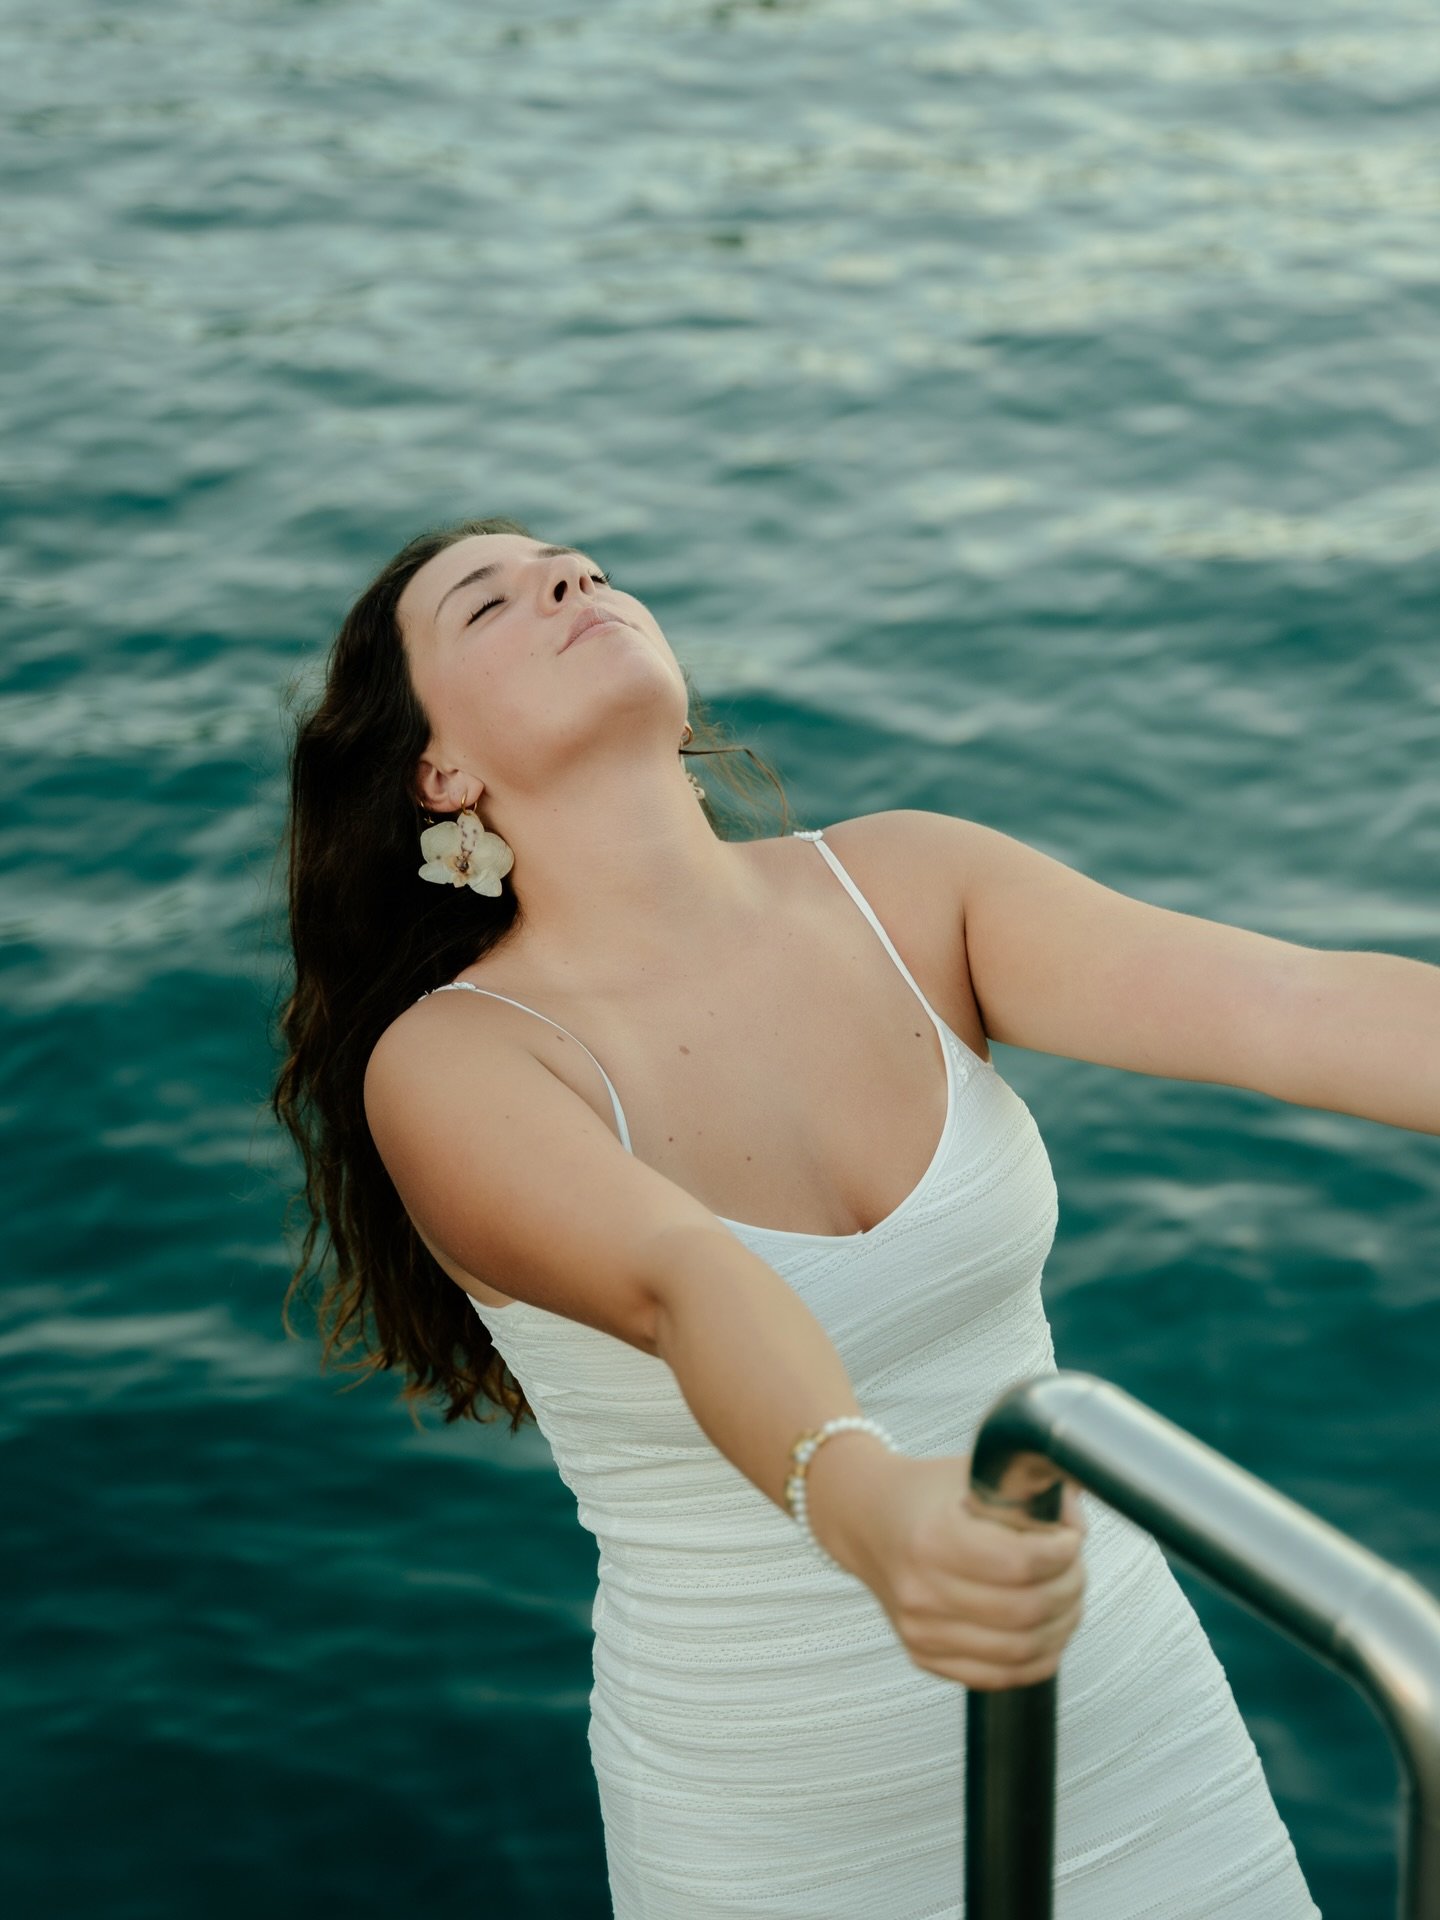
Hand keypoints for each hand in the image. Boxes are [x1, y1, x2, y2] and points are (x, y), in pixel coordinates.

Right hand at [806, 1442, 1087, 1689]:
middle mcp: (922, 1591)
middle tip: (1075, 1566)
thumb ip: (1031, 1491)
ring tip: (1066, 1596)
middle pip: (1027, 1611)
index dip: (1063, 1554)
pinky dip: (1037, 1658)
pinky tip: (1046, 1629)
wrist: (867, 1519)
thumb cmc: (924, 1493)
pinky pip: (1000, 1676)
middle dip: (1070, 1588)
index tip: (1071, 1539)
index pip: (1021, 1564)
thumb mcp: (975, 1471)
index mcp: (934, 1538)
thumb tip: (1076, 1521)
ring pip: (1021, 1651)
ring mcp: (921, 1630)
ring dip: (1062, 1625)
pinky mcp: (925, 1656)